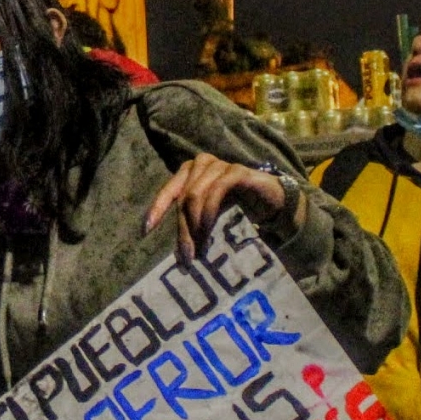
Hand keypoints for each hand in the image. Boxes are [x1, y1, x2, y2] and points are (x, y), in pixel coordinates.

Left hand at [144, 153, 303, 261]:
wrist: (274, 202)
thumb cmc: (239, 207)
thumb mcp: (210, 215)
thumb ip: (194, 224)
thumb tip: (180, 254)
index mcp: (190, 172)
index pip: (168, 191)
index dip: (156, 209)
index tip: (146, 230)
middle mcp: (201, 164)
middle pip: (182, 198)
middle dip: (183, 229)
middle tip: (187, 255)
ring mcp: (219, 165)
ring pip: (194, 194)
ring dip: (195, 223)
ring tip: (200, 246)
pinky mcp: (237, 171)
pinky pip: (216, 190)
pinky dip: (209, 211)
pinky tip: (209, 228)